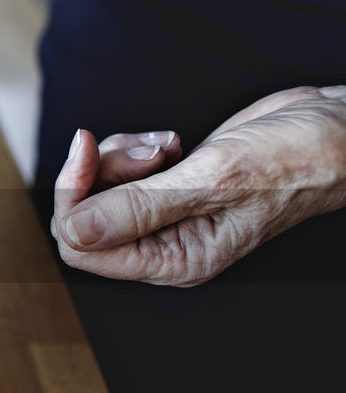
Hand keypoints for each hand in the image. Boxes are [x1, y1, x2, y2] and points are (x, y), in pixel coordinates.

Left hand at [52, 86, 345, 285]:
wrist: (334, 131)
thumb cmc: (293, 160)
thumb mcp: (213, 181)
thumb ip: (140, 208)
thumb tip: (74, 231)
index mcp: (173, 261)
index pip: (79, 246)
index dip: (73, 196)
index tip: (88, 147)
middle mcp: (163, 246)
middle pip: (82, 216)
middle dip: (100, 171)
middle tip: (150, 150)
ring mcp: (165, 218)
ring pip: (98, 189)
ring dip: (121, 155)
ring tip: (169, 145)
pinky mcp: (168, 189)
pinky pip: (120, 172)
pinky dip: (135, 149)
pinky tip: (174, 142)